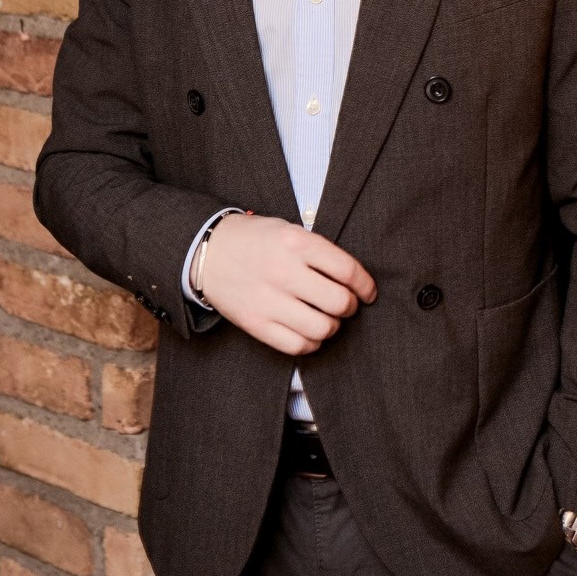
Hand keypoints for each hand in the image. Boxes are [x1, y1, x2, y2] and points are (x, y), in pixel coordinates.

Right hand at [192, 213, 377, 355]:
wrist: (208, 252)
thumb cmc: (256, 239)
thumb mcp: (289, 229)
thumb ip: (320, 251)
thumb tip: (354, 280)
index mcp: (296, 242)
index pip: (347, 270)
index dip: (365, 285)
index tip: (368, 292)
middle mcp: (284, 271)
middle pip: (339, 302)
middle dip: (350, 306)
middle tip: (347, 304)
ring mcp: (269, 300)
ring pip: (322, 328)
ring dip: (333, 326)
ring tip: (327, 318)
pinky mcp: (256, 323)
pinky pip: (297, 345)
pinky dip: (312, 343)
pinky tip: (310, 332)